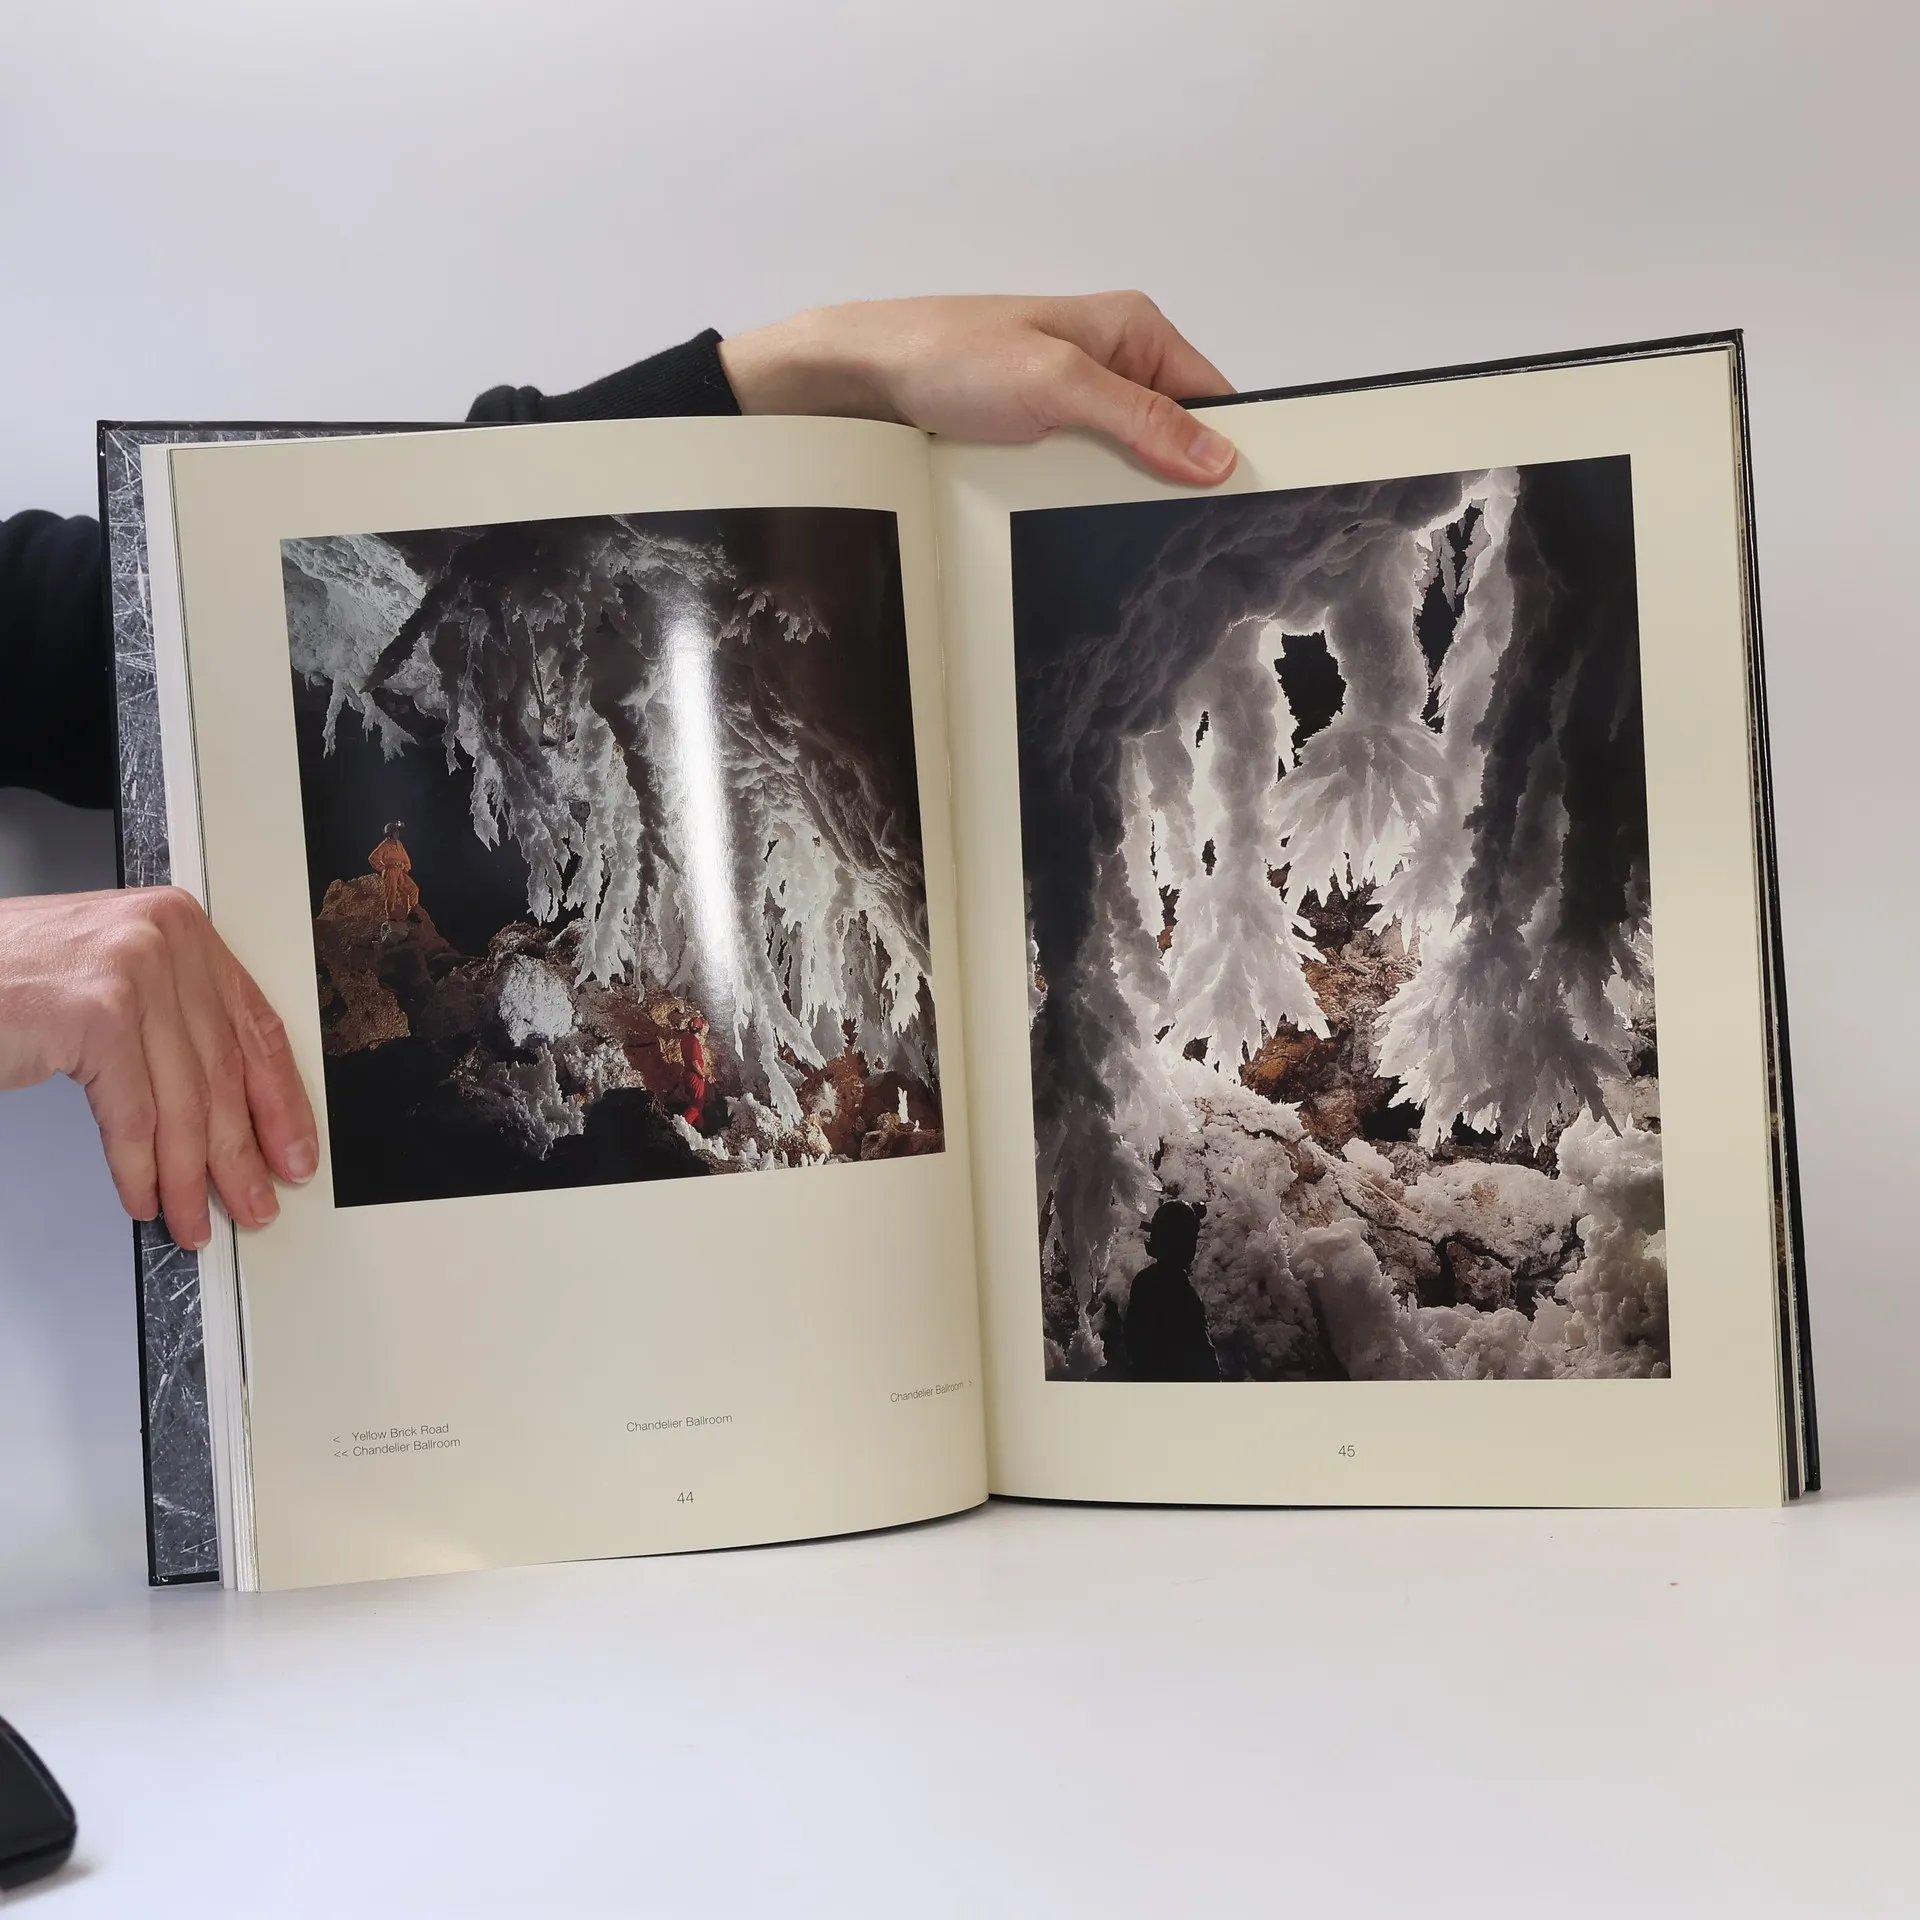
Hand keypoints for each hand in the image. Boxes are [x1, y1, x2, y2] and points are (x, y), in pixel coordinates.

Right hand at [0, 887, 317, 1248]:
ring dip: (191, 1177)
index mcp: (181, 927)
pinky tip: (145, 1198)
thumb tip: (225, 1107)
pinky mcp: (99, 1015)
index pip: (256, 1027)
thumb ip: (170, 1024)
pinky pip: (133, 1116)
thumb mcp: (113, 983)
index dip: (282, 1101)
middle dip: (242, 1153)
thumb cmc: (11, 976)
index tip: (295, 1150)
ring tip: (195, 1218)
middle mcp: (166, 940)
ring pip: (184, 1102)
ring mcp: (135, 973)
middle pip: (224, 1071)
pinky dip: (140, 1169)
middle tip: (254, 1201)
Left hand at [718, 292, 1238, 485]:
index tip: (1239, 497)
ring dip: (1119, 494)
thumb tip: (1215, 455)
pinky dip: (1079, 499)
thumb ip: (1141, 419)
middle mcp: (1109, 362)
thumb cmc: (948, 354)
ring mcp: (1072, 403)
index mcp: (1132, 330)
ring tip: (1118, 524)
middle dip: (1173, 478)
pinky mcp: (1039, 436)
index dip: (1228, 447)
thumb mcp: (1058, 385)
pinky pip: (1081, 477)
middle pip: (1172, 436)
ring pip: (1126, 464)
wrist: (861, 379)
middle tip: (1179, 526)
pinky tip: (1074, 520)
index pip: (1211, 395)